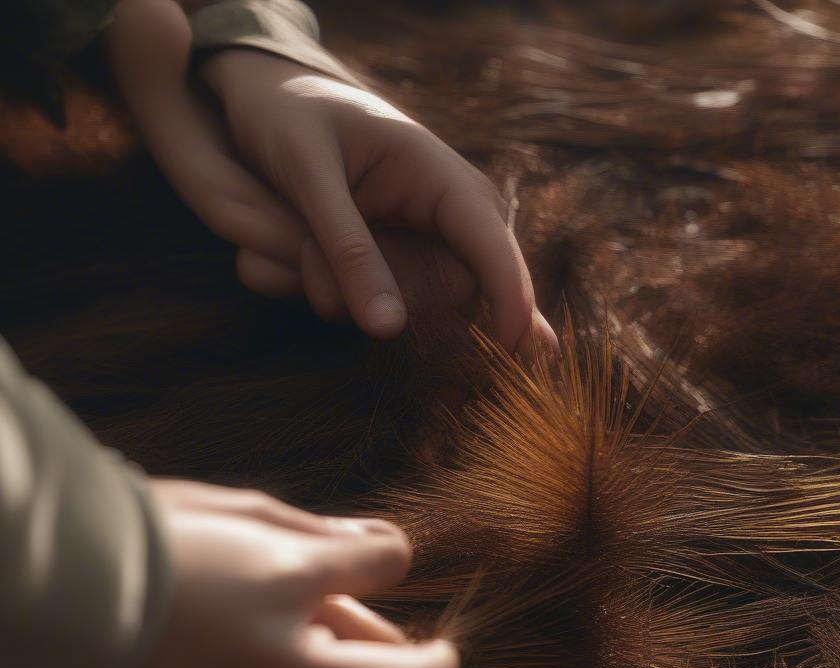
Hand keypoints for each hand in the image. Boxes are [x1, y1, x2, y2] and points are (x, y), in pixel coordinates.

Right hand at [87, 480, 457, 667]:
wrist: (36, 609)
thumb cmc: (135, 545)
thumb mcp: (231, 514)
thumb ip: (319, 535)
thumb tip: (386, 547)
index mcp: (280, 583)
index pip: (388, 565)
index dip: (394, 558)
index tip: (381, 561)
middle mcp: (275, 665)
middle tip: (438, 656)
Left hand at [105, 1, 556, 356]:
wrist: (275, 96)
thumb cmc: (292, 116)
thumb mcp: (308, 175)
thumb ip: (348, 251)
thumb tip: (389, 330)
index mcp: (445, 178)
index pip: (494, 249)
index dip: (511, 302)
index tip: (514, 349)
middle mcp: (456, 216)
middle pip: (453, 296)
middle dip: (385, 292)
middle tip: (310, 249)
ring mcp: (435, 243)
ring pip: (418, 309)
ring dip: (354, 294)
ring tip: (305, 244)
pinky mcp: (409, 264)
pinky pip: (397, 306)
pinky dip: (353, 296)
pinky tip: (325, 268)